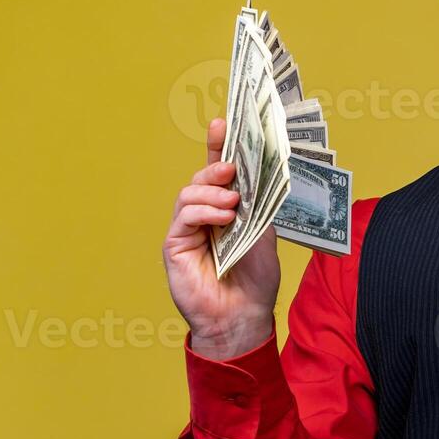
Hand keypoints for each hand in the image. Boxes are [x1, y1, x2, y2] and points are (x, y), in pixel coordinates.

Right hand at [162, 117, 280, 359]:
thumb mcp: (263, 233)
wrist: (244, 316)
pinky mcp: (174, 245)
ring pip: (189, 192)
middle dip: (217, 165)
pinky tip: (223, 218)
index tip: (223, 122)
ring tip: (234, 203)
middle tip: (233, 167)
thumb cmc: (255, 279)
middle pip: (202, 177)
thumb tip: (254, 174)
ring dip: (213, 191)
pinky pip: (184, 216)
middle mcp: (203, 216)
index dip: (219, 147)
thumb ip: (256, 204)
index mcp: (226, 210)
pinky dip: (204, 211)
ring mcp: (187, 230)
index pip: (220, 173)